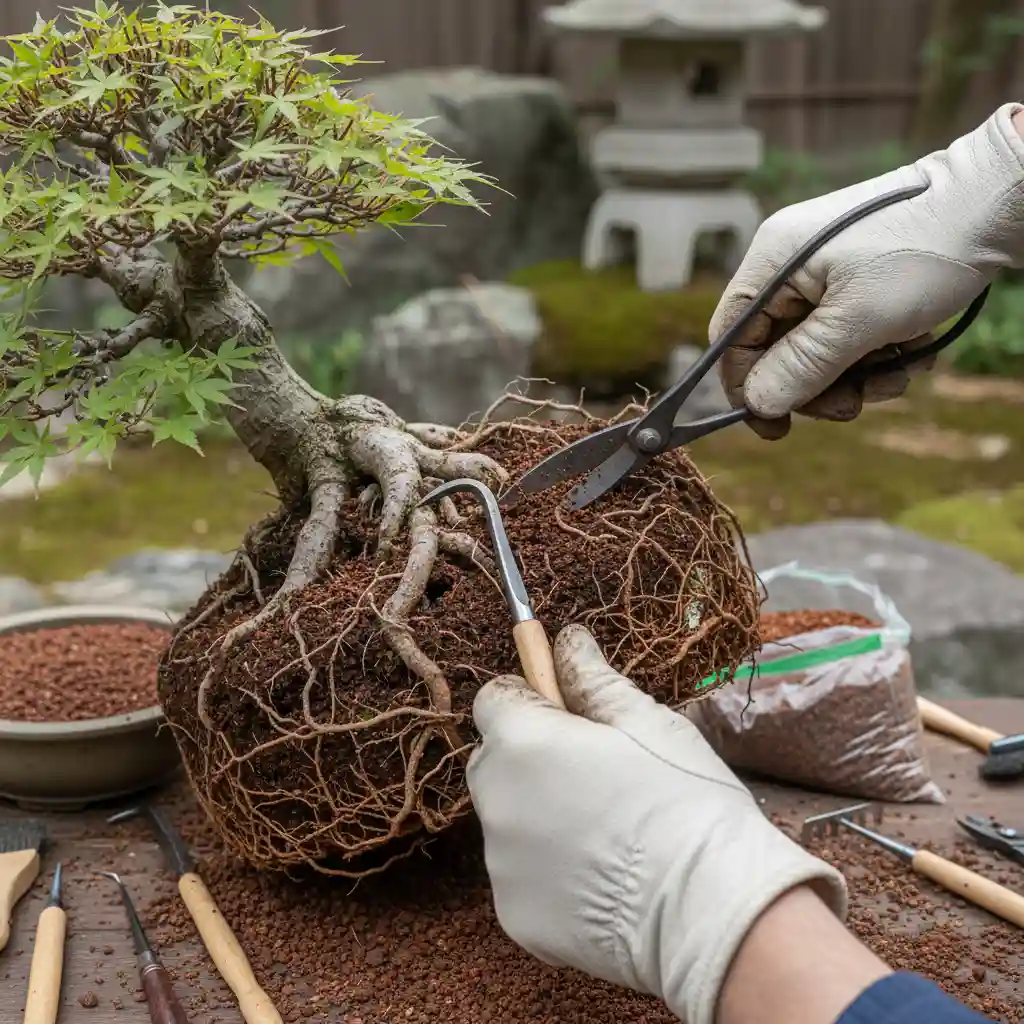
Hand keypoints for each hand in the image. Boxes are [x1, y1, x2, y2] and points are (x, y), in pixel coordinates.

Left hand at [467, 625, 846, 1023]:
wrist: (710, 911)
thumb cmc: (684, 801)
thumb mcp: (646, 721)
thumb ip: (593, 677)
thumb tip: (568, 640)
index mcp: (520, 742)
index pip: (494, 699)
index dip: (533, 699)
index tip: (574, 716)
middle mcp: (495, 801)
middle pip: (494, 760)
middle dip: (531, 756)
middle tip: (596, 772)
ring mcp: (501, 865)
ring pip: (509, 820)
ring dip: (539, 815)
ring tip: (610, 831)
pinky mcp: (515, 917)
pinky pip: (522, 877)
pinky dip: (549, 872)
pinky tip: (603, 877)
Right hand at [712, 103, 1023, 438]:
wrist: (997, 203)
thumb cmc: (925, 251)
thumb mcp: (858, 321)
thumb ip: (801, 367)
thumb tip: (756, 404)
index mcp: (773, 260)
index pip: (731, 337)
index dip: (747, 386)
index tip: (776, 427)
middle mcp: (790, 265)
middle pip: (775, 350)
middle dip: (817, 385)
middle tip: (856, 403)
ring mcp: (825, 273)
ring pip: (816, 350)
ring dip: (856, 376)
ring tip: (898, 370)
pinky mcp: (858, 281)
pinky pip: (848, 336)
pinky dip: (878, 354)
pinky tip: (912, 350)